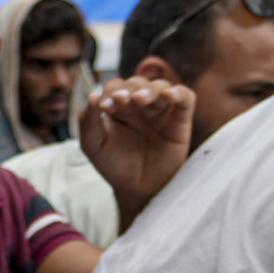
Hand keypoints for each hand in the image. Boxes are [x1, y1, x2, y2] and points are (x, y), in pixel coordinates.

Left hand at [79, 71, 197, 222]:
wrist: (138, 189)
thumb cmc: (115, 166)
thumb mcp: (93, 145)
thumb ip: (88, 121)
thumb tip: (92, 95)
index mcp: (118, 106)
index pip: (115, 87)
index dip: (110, 92)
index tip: (104, 108)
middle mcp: (140, 104)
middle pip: (137, 83)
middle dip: (128, 89)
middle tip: (121, 100)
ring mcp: (161, 110)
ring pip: (159, 86)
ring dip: (149, 89)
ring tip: (140, 100)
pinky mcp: (180, 119)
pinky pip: (185, 98)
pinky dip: (178, 93)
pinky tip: (168, 96)